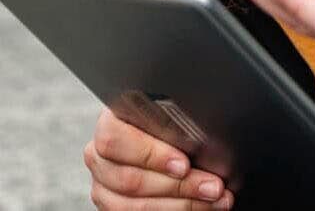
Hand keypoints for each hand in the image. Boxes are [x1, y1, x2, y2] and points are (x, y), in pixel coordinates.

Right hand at [85, 106, 232, 208]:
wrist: (159, 136)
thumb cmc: (169, 119)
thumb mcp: (169, 111)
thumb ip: (174, 119)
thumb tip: (202, 132)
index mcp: (109, 124)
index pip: (116, 140)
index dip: (152, 155)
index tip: (185, 165)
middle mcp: (99, 157)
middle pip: (131, 180)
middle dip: (180, 186)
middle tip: (213, 187)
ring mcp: (102, 186)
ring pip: (133, 206)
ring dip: (181, 205)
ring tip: (214, 200)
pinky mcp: (110, 206)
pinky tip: (199, 207)